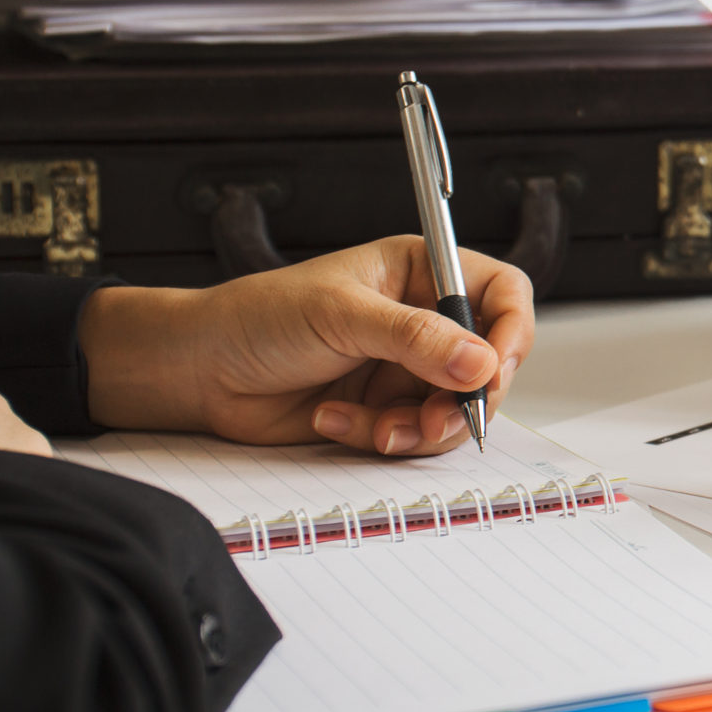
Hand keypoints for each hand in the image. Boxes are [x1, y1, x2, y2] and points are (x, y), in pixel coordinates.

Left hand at [81, 239, 536, 455]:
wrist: (200, 372)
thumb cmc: (260, 318)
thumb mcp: (342, 315)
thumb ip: (415, 339)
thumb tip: (480, 363)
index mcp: (420, 273)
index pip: (500, 293)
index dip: (511, 329)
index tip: (495, 367)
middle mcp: (422, 321)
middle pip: (489, 362)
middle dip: (465, 397)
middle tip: (437, 415)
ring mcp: (405, 369)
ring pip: (456, 409)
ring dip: (422, 427)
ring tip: (378, 428)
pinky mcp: (384, 411)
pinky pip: (414, 436)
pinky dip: (382, 438)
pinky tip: (335, 421)